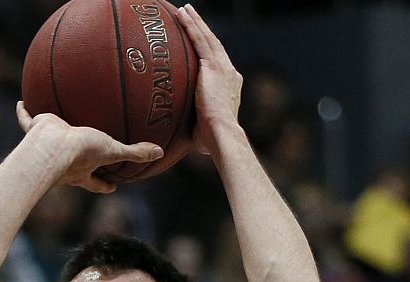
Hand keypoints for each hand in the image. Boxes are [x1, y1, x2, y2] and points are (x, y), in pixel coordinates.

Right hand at [17, 102, 162, 193]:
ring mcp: (47, 147)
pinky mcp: (34, 131)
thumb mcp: (112, 151)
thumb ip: (135, 153)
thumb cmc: (81, 152)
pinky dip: (23, 112)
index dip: (104, 186)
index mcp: (82, 170)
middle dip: (76, 166)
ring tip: (49, 126)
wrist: (53, 146)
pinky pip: (27, 120)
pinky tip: (22, 101)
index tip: (112, 187)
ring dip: (49, 138)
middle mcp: (64, 162)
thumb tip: (160, 153)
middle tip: (82, 156)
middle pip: (72, 167)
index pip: (95, 182)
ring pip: (50, 145)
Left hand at [173, 4, 240, 155]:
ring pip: (207, 38)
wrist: (222, 134)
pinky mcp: (213, 66)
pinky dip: (192, 26)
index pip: (216, 63)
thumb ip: (194, 124)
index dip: (208, 51)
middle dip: (202, 29)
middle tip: (191, 16)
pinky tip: (183, 15)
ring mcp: (223, 67)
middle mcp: (229, 73)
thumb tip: (180, 137)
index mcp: (229, 86)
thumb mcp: (203, 128)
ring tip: (185, 9)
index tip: (198, 42)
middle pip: (213, 45)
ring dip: (195, 22)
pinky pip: (200, 40)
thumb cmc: (211, 140)